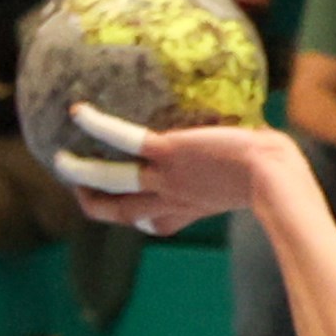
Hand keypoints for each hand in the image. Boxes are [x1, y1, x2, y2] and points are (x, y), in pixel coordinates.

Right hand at [56, 103, 287, 233]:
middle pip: (121, 214)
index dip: (138, 220)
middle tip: (76, 190)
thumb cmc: (277, 171)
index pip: (156, 224)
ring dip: (80, 175)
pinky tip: (78, 112)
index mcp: (190, 207)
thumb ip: (243, 155)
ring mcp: (167, 180)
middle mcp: (172, 199)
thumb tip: (260, 128)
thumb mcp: (253, 172)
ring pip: (110, 185)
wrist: (276, 177)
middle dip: (95, 207)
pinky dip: (98, 128)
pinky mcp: (168, 156)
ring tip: (58, 159)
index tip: (131, 212)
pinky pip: (122, 141)